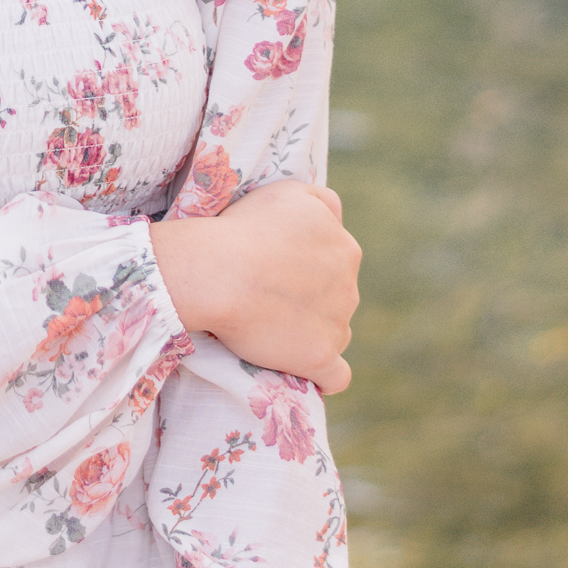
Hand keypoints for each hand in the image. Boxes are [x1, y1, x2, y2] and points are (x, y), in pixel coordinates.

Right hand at [150, 180, 359, 392]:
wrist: (219, 272)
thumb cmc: (244, 227)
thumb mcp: (288, 192)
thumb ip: (324, 202)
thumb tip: (338, 218)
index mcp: (345, 248)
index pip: (337, 260)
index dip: (306, 265)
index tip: (274, 268)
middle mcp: (349, 287)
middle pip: (337, 298)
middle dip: (310, 298)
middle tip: (266, 295)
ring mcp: (338, 325)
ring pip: (335, 332)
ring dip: (312, 331)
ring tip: (271, 328)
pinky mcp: (320, 358)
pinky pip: (335, 376)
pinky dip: (324, 374)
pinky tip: (305, 368)